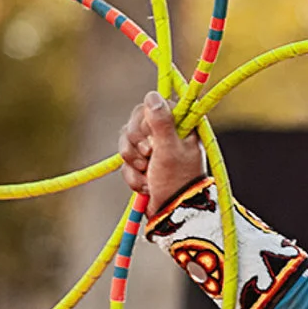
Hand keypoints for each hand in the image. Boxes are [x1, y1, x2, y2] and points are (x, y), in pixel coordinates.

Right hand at [116, 91, 205, 205]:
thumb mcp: (169, 149)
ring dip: (133, 162)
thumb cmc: (177, 181)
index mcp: (181, 125)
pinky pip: (126, 162)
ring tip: (146, 175)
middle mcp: (167, 133)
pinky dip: (132, 175)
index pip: (152, 106)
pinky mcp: (144, 164)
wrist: (173, 214)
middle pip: (135, 123)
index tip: (151, 139)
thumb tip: (152, 94)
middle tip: (149, 156)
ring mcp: (155, 149)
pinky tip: (145, 186)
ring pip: (127, 142)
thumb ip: (161, 122)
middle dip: (136, 144)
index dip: (145, 122)